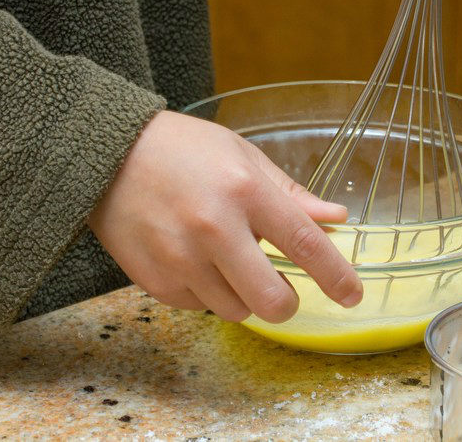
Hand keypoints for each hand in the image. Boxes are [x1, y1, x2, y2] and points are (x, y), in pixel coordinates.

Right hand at [88, 110, 361, 322]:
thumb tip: (337, 219)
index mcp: (246, 191)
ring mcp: (180, 258)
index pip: (305, 245)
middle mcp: (214, 228)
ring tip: (228, 261)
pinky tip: (197, 261)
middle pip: (272, 299)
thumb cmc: (185, 150)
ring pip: (237, 311)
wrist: (108, 154)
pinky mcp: (154, 280)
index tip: (353, 295)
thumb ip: (292, 194)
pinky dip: (209, 293)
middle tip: (284, 289)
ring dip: (245, 295)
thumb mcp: (245, 156)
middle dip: (288, 303)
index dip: (337, 276)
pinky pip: (200, 308)